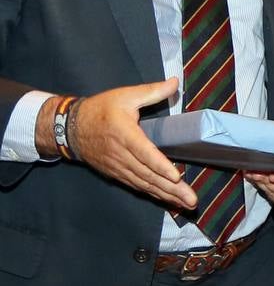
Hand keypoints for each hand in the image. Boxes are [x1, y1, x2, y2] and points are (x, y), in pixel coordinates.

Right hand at [62, 78, 196, 208]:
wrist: (69, 128)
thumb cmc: (100, 109)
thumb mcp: (125, 95)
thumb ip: (152, 91)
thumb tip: (176, 82)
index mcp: (125, 134)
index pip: (145, 153)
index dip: (160, 166)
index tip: (176, 177)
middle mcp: (121, 155)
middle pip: (148, 175)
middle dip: (171, 189)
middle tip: (192, 200)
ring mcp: (118, 167)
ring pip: (144, 184)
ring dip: (165, 195)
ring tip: (186, 204)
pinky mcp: (116, 173)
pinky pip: (136, 186)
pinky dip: (152, 194)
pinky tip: (167, 200)